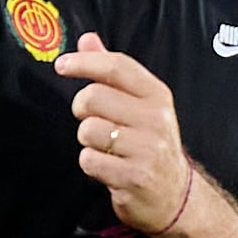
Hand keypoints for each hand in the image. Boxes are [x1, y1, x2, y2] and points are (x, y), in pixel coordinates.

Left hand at [59, 36, 193, 235]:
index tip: (62, 65)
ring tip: (106, 149)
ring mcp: (146, 149)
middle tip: (92, 121)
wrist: (175, 197)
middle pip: (94, 98)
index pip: (117, 66)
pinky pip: (89, 160)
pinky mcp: (134, 176)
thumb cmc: (151, 145)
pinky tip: (108, 168)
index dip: (85, 62)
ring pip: (88, 131)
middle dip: (82, 110)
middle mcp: (156, 119)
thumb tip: (87, 39)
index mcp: (157, 96)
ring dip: (88, 142)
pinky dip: (91, 164)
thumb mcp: (141, 106)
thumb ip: (112, 73)